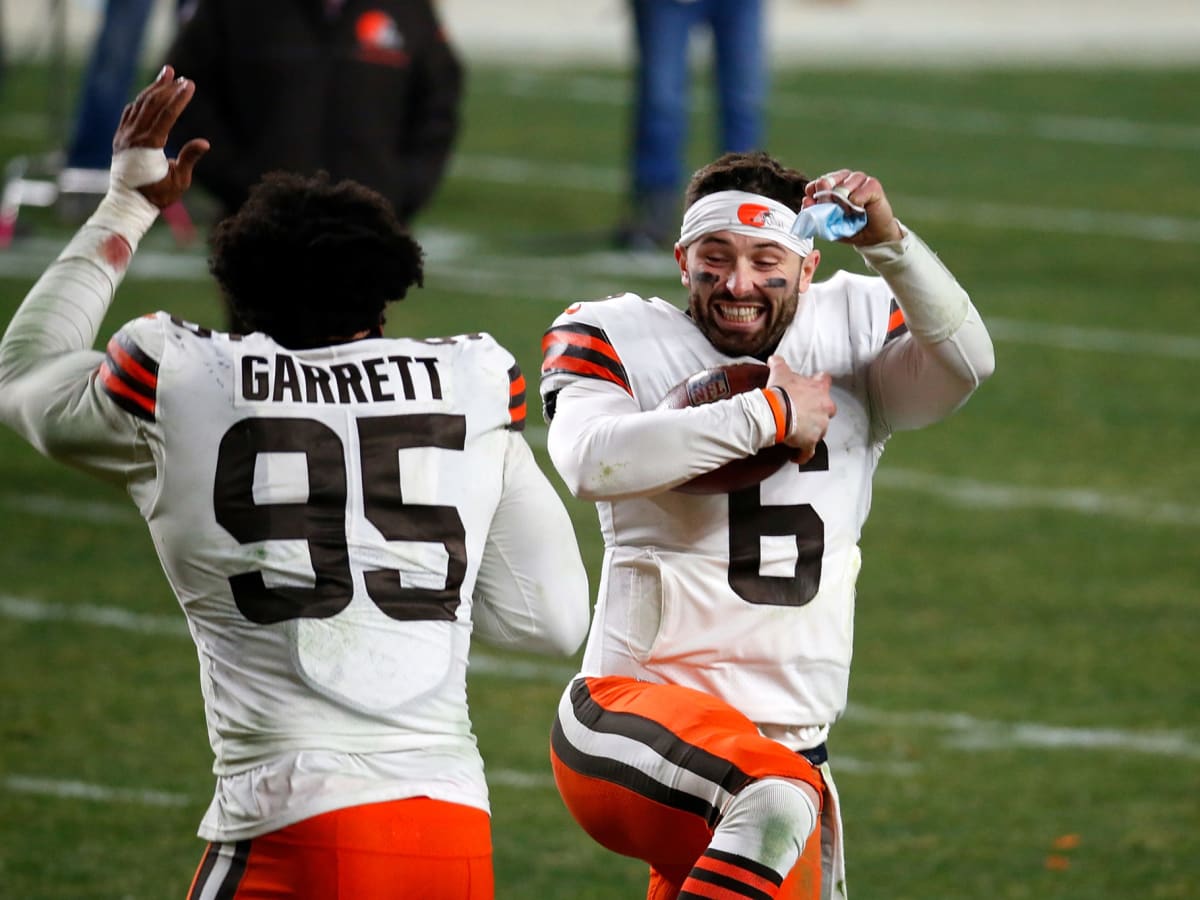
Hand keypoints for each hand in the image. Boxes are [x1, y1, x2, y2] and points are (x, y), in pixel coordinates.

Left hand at [112, 66, 209, 209]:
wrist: (128, 203)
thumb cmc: (157, 194)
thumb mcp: (179, 181)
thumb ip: (189, 158)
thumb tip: (205, 142)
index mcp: (149, 145)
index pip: (167, 114)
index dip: (180, 98)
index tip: (190, 84)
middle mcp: (134, 135)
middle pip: (152, 103)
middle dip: (167, 87)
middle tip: (179, 74)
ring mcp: (125, 135)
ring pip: (140, 104)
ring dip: (154, 88)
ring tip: (166, 74)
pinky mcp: (121, 137)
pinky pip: (131, 112)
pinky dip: (141, 100)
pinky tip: (150, 94)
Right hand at [766, 355, 835, 462]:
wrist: (775, 412)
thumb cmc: (780, 392)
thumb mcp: (779, 372)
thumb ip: (779, 363)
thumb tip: (773, 358)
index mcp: (819, 389)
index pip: (826, 381)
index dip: (820, 383)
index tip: (814, 386)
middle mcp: (825, 407)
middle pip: (828, 409)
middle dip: (820, 411)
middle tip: (805, 412)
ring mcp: (820, 426)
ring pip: (821, 430)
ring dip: (812, 431)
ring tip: (798, 433)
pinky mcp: (811, 442)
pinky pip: (809, 452)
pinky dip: (803, 454)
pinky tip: (796, 456)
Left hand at [802, 168, 902, 246]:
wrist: (872, 237)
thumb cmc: (849, 228)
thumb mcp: (828, 224)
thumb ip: (816, 213)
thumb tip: (806, 201)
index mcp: (832, 184)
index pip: (815, 184)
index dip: (814, 198)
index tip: (820, 210)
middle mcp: (844, 178)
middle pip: (825, 182)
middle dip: (826, 201)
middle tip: (835, 214)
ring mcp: (859, 178)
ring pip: (841, 188)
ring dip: (842, 206)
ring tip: (849, 215)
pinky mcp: (873, 184)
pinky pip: (856, 195)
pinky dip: (855, 206)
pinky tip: (860, 211)